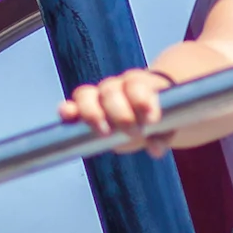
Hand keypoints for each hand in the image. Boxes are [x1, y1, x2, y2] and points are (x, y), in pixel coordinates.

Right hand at [60, 69, 177, 154]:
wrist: (145, 107)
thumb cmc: (155, 116)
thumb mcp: (166, 124)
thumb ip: (162, 136)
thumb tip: (155, 149)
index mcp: (138, 83)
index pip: (136, 85)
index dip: (141, 100)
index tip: (150, 120)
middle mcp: (115, 86)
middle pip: (110, 91)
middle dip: (121, 114)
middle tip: (134, 132)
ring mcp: (97, 96)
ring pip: (85, 95)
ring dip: (92, 113)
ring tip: (104, 131)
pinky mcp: (82, 110)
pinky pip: (70, 106)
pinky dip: (67, 110)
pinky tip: (67, 116)